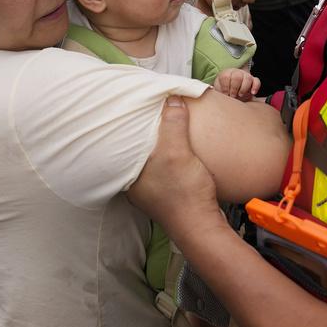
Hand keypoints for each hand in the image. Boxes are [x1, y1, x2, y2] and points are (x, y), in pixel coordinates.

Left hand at [127, 97, 220, 239]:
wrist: (203, 228)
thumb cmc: (185, 194)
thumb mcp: (178, 152)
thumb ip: (173, 124)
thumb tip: (172, 98)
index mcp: (128, 174)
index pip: (123, 141)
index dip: (130, 122)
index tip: (137, 105)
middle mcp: (134, 183)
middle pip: (137, 148)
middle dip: (145, 130)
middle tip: (151, 109)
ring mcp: (150, 190)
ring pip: (150, 158)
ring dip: (158, 142)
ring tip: (165, 121)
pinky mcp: (166, 193)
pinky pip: (162, 166)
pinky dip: (168, 154)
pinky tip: (177, 144)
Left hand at [213, 69, 260, 101]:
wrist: (232, 93)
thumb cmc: (224, 92)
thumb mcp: (217, 91)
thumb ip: (216, 92)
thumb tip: (216, 95)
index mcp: (226, 73)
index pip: (225, 76)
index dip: (225, 87)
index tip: (225, 94)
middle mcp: (236, 73)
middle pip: (237, 76)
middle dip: (234, 89)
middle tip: (232, 96)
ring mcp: (245, 76)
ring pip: (247, 78)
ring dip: (243, 89)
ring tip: (240, 95)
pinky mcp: (253, 81)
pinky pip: (257, 81)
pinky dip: (255, 87)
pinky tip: (252, 93)